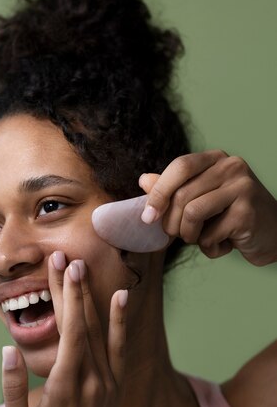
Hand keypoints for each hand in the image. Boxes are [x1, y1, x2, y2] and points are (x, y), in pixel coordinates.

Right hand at [1, 253, 127, 406]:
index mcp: (67, 383)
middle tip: (66, 256)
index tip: (62, 267)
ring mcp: (107, 381)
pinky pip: (120, 346)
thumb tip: (8, 350)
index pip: (70, 328)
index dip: (67, 295)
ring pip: (101, 330)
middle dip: (74, 287)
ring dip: (91, 298)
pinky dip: (120, 321)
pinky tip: (121, 298)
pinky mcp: (114, 385)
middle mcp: (93, 377)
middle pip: (85, 322)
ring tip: (82, 268)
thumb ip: (12, 389)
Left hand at [139, 150, 276, 265]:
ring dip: (189, 236)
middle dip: (172, 223)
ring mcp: (242, 188)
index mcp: (216, 159)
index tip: (147, 217)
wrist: (273, 235)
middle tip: (179, 236)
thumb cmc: (231, 216)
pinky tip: (224, 245)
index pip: (179, 166)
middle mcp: (232, 167)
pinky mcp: (247, 213)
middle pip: (182, 195)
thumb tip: (143, 180)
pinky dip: (210, 248)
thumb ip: (173, 189)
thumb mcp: (201, 199)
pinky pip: (209, 235)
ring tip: (202, 239)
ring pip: (192, 214)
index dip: (159, 192)